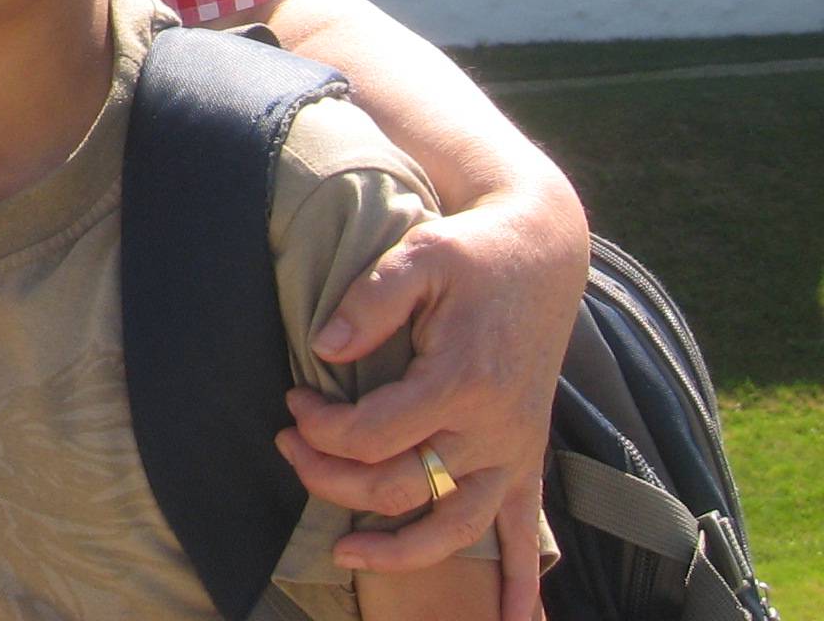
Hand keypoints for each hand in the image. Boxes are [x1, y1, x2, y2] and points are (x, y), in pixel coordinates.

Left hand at [274, 190, 584, 620]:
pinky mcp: (528, 452)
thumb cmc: (472, 252)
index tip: (293, 398)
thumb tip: (323, 347)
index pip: (372, 433)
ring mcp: (514, 447)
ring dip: (402, 551)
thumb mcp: (419, 254)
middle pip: (402, 485)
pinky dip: (520, 583)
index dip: (320, 426)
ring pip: (456, 525)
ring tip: (348, 557)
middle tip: (289, 447)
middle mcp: (492, 427)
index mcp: (460, 380)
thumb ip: (370, 299)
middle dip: (333, 478)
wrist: (543, 251)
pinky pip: (525, 529)